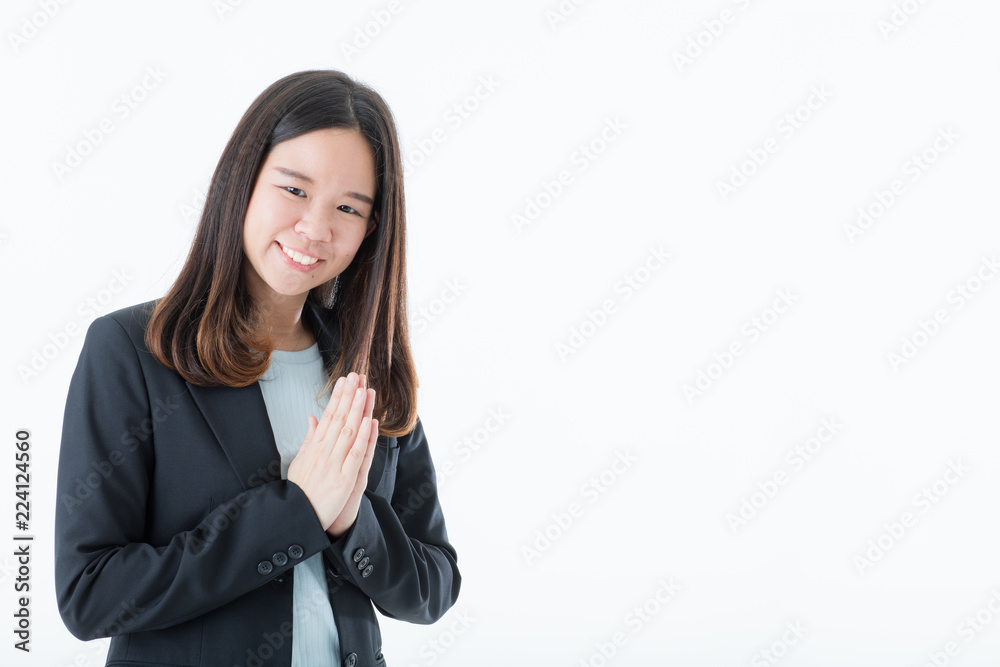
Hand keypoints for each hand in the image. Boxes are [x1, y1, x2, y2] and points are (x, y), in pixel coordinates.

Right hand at [287, 372, 376, 531]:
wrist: (297, 517)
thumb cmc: (300, 490)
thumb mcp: (299, 461)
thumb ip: (309, 439)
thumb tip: (313, 418)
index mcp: (314, 447)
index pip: (328, 416)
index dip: (338, 397)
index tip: (345, 380)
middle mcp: (324, 452)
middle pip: (339, 419)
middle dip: (349, 396)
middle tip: (357, 375)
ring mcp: (334, 465)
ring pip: (348, 432)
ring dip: (357, 410)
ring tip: (364, 390)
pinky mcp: (344, 480)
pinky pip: (355, 455)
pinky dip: (363, 438)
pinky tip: (370, 422)